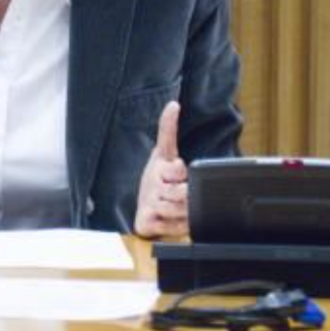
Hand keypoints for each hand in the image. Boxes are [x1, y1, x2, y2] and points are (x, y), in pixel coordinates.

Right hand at [134, 101, 188, 238]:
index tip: (177, 170)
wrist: (142, 209)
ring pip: (177, 210)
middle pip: (180, 193)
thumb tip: (172, 104)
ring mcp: (148, 202)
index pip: (177, 168)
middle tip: (184, 194)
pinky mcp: (145, 221)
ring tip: (181, 207)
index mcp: (158, 166)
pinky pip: (171, 226)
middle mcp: (151, 183)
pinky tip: (174, 218)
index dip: (182, 172)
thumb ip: (168, 130)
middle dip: (187, 196)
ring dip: (185, 211)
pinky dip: (178, 225)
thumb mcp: (164, 153)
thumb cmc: (158, 180)